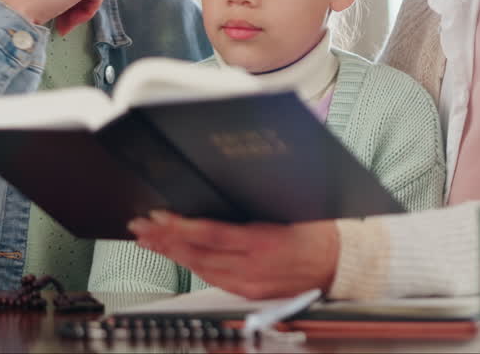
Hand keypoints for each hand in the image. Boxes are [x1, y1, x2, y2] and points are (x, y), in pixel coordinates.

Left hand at [129, 212, 338, 299]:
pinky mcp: (249, 292)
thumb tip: (224, 188)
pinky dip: (192, 266)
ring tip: (150, 241)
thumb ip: (257, 203)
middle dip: (165, 240)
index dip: (180, 227)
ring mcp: (249, 283)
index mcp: (263, 242)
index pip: (210, 235)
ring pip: (200, 269)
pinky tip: (179, 256)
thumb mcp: (291, 207)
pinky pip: (213, 279)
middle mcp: (252, 267)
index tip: (158, 218)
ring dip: (172, 254)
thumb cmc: (319, 233)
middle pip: (198, 254)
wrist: (339, 265)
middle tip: (140, 228)